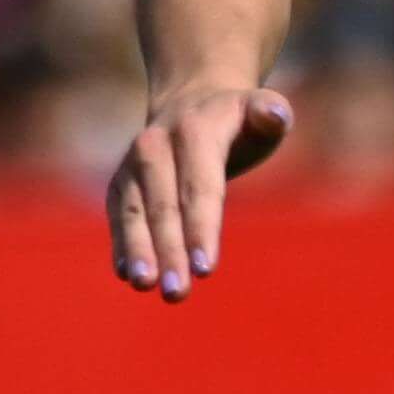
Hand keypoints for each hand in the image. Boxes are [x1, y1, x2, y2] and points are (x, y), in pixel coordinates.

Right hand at [106, 79, 291, 298]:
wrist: (190, 102)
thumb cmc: (237, 121)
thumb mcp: (261, 111)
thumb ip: (271, 114)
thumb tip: (274, 114)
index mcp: (194, 130)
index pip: (199, 187)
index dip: (202, 228)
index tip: (205, 268)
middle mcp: (155, 145)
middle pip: (163, 206)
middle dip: (169, 250)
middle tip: (177, 292)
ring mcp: (132, 165)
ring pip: (133, 212)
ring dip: (137, 251)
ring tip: (145, 285)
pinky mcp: (120, 184)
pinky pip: (118, 216)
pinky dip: (121, 245)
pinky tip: (128, 274)